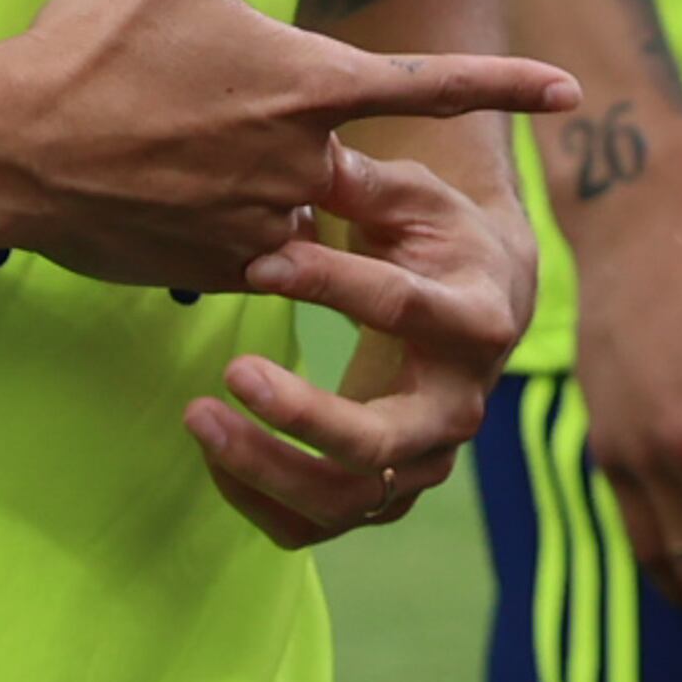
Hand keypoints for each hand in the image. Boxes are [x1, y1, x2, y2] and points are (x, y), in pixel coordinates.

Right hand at [0, 0, 577, 292]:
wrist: (5, 148)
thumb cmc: (93, 44)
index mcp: (306, 84)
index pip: (431, 86)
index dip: (507, 84)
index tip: (573, 91)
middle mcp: (299, 165)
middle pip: (358, 163)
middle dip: (328, 148)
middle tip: (250, 122)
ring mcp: (259, 227)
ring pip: (303, 213)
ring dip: (274, 189)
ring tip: (189, 153)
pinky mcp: (213, 272)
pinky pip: (252, 254)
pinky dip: (231, 227)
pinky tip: (168, 190)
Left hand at [186, 141, 539, 548]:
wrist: (485, 300)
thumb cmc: (439, 234)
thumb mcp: (415, 197)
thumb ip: (364, 185)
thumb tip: (309, 156)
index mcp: (475, 319)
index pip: (401, 307)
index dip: (330, 283)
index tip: (259, 260)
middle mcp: (459, 406)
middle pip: (382, 441)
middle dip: (303, 416)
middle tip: (232, 371)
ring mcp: (425, 460)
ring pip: (345, 499)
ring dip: (266, 467)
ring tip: (196, 416)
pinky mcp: (388, 493)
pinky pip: (317, 524)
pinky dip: (259, 499)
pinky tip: (214, 451)